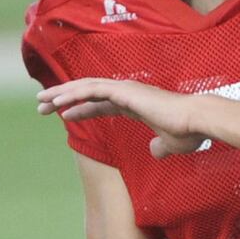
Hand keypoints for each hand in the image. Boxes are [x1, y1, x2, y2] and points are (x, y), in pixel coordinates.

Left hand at [37, 78, 204, 156]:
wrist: (198, 121)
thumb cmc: (188, 132)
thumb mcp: (170, 144)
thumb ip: (160, 146)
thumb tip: (155, 151)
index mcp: (136, 103)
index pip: (101, 102)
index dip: (81, 107)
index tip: (62, 114)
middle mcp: (128, 92)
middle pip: (88, 91)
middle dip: (64, 97)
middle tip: (41, 105)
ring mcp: (125, 89)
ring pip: (85, 87)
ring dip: (62, 93)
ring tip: (41, 101)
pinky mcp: (124, 91)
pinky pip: (92, 90)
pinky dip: (73, 95)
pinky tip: (58, 103)